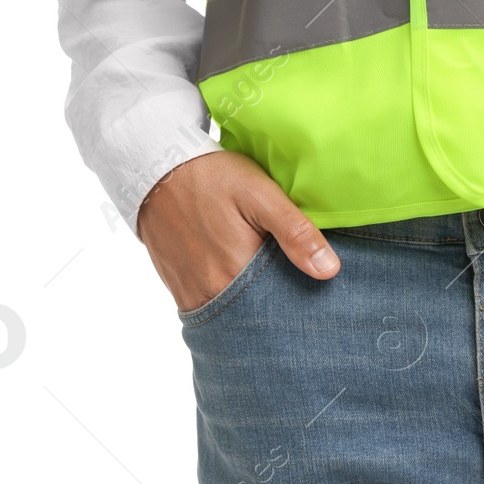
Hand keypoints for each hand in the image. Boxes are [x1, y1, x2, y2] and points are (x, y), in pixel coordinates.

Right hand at [137, 151, 339, 311]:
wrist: (154, 168)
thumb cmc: (212, 178)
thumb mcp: (261, 195)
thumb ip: (295, 232)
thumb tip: (329, 271)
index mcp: (235, 273)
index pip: (279, 308)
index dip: (300, 302)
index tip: (317, 295)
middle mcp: (210, 292)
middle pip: (256, 315)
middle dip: (278, 309)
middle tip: (296, 290)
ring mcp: (190, 292)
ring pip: (233, 314)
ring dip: (253, 306)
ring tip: (271, 286)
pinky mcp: (177, 286)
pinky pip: (210, 306)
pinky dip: (229, 300)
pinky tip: (243, 282)